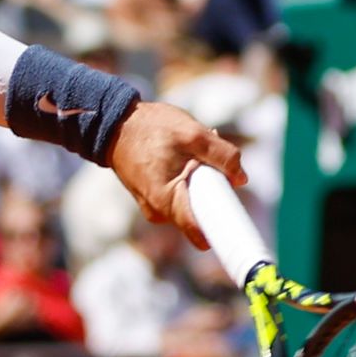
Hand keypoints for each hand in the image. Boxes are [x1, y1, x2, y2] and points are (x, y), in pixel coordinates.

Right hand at [111, 100, 244, 233]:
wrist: (114, 124)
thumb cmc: (150, 128)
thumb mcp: (193, 133)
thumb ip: (222, 155)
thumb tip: (241, 178)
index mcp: (167, 201)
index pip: (201, 231)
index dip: (223, 228)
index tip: (238, 226)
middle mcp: (159, 213)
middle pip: (200, 215)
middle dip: (212, 192)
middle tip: (209, 164)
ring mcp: (155, 208)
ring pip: (191, 205)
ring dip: (200, 184)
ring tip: (191, 155)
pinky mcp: (154, 200)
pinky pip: (180, 198)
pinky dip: (188, 182)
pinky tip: (181, 159)